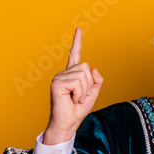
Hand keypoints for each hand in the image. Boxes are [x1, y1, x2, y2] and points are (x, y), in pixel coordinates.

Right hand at [43, 28, 102, 143]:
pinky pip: (77, 83)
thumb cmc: (77, 110)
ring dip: (84, 91)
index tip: (78, 29)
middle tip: (79, 97)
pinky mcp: (56, 83)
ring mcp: (58, 78)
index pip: (75, 55)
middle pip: (86, 68)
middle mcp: (64, 73)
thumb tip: (92, 69)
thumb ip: (96, 80)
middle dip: (89, 85)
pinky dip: (79, 94)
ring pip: (83, 75)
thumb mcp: (93, 94)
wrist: (67, 124)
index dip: (77, 42)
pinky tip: (71, 99)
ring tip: (75, 99)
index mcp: (72, 74)